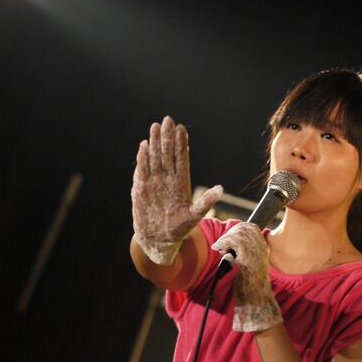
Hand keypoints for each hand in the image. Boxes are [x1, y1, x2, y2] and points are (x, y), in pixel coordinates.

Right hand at [131, 116, 222, 264]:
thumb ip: (205, 203)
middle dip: (167, 138)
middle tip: (168, 121)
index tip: (182, 129)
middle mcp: (167, 180)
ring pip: (154, 159)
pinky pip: (141, 170)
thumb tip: (220, 189)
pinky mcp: (141, 189)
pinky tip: (143, 146)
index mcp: (181, 184)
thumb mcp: (194, 217)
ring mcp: (153, 183)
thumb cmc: (178, 229)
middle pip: (167, 155)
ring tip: (155, 127)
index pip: (181, 160)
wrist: (158, 240)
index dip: (181, 145)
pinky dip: (142, 159)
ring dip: (154, 143)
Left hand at [211, 222, 282, 332]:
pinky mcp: (248, 260)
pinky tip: (217, 249)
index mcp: (263, 250)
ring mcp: (256, 254)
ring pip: (240, 233)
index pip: (252, 228)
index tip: (227, 239)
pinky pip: (235, 242)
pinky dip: (223, 243)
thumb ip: (242, 255)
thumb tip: (228, 247)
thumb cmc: (249, 288)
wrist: (256, 302)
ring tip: (218, 247)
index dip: (238, 229)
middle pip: (246, 228)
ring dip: (225, 238)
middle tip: (221, 244)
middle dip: (230, 232)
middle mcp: (261, 250)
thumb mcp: (247, 267)